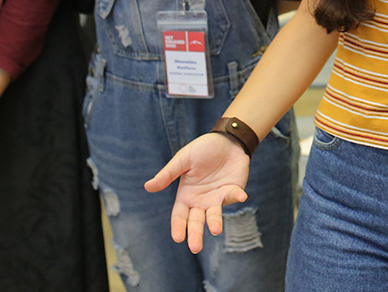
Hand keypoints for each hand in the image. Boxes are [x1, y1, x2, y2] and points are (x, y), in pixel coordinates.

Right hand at [145, 133, 251, 253]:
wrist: (227, 139)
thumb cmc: (202, 149)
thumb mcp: (183, 159)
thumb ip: (168, 174)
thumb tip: (147, 187)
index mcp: (186, 195)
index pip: (180, 216)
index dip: (178, 227)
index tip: (178, 238)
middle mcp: (200, 201)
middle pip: (196, 221)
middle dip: (195, 234)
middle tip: (195, 248)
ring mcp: (217, 198)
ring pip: (214, 215)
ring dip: (215, 222)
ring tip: (215, 230)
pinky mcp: (232, 191)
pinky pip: (233, 196)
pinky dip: (236, 197)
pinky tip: (240, 196)